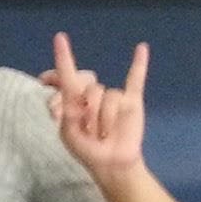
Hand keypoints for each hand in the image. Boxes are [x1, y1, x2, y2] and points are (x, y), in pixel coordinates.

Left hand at [44, 32, 146, 177]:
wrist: (110, 163)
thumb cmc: (86, 149)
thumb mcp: (68, 132)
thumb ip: (68, 110)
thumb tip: (77, 93)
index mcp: (74, 100)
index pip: (67, 75)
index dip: (63, 58)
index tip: (59, 38)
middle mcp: (93, 95)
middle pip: (92, 89)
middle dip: (91, 113)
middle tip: (91, 132)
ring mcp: (114, 97)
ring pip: (110, 96)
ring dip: (106, 118)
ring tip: (105, 133)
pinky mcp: (132, 101)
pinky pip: (136, 79)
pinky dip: (139, 64)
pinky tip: (141, 48)